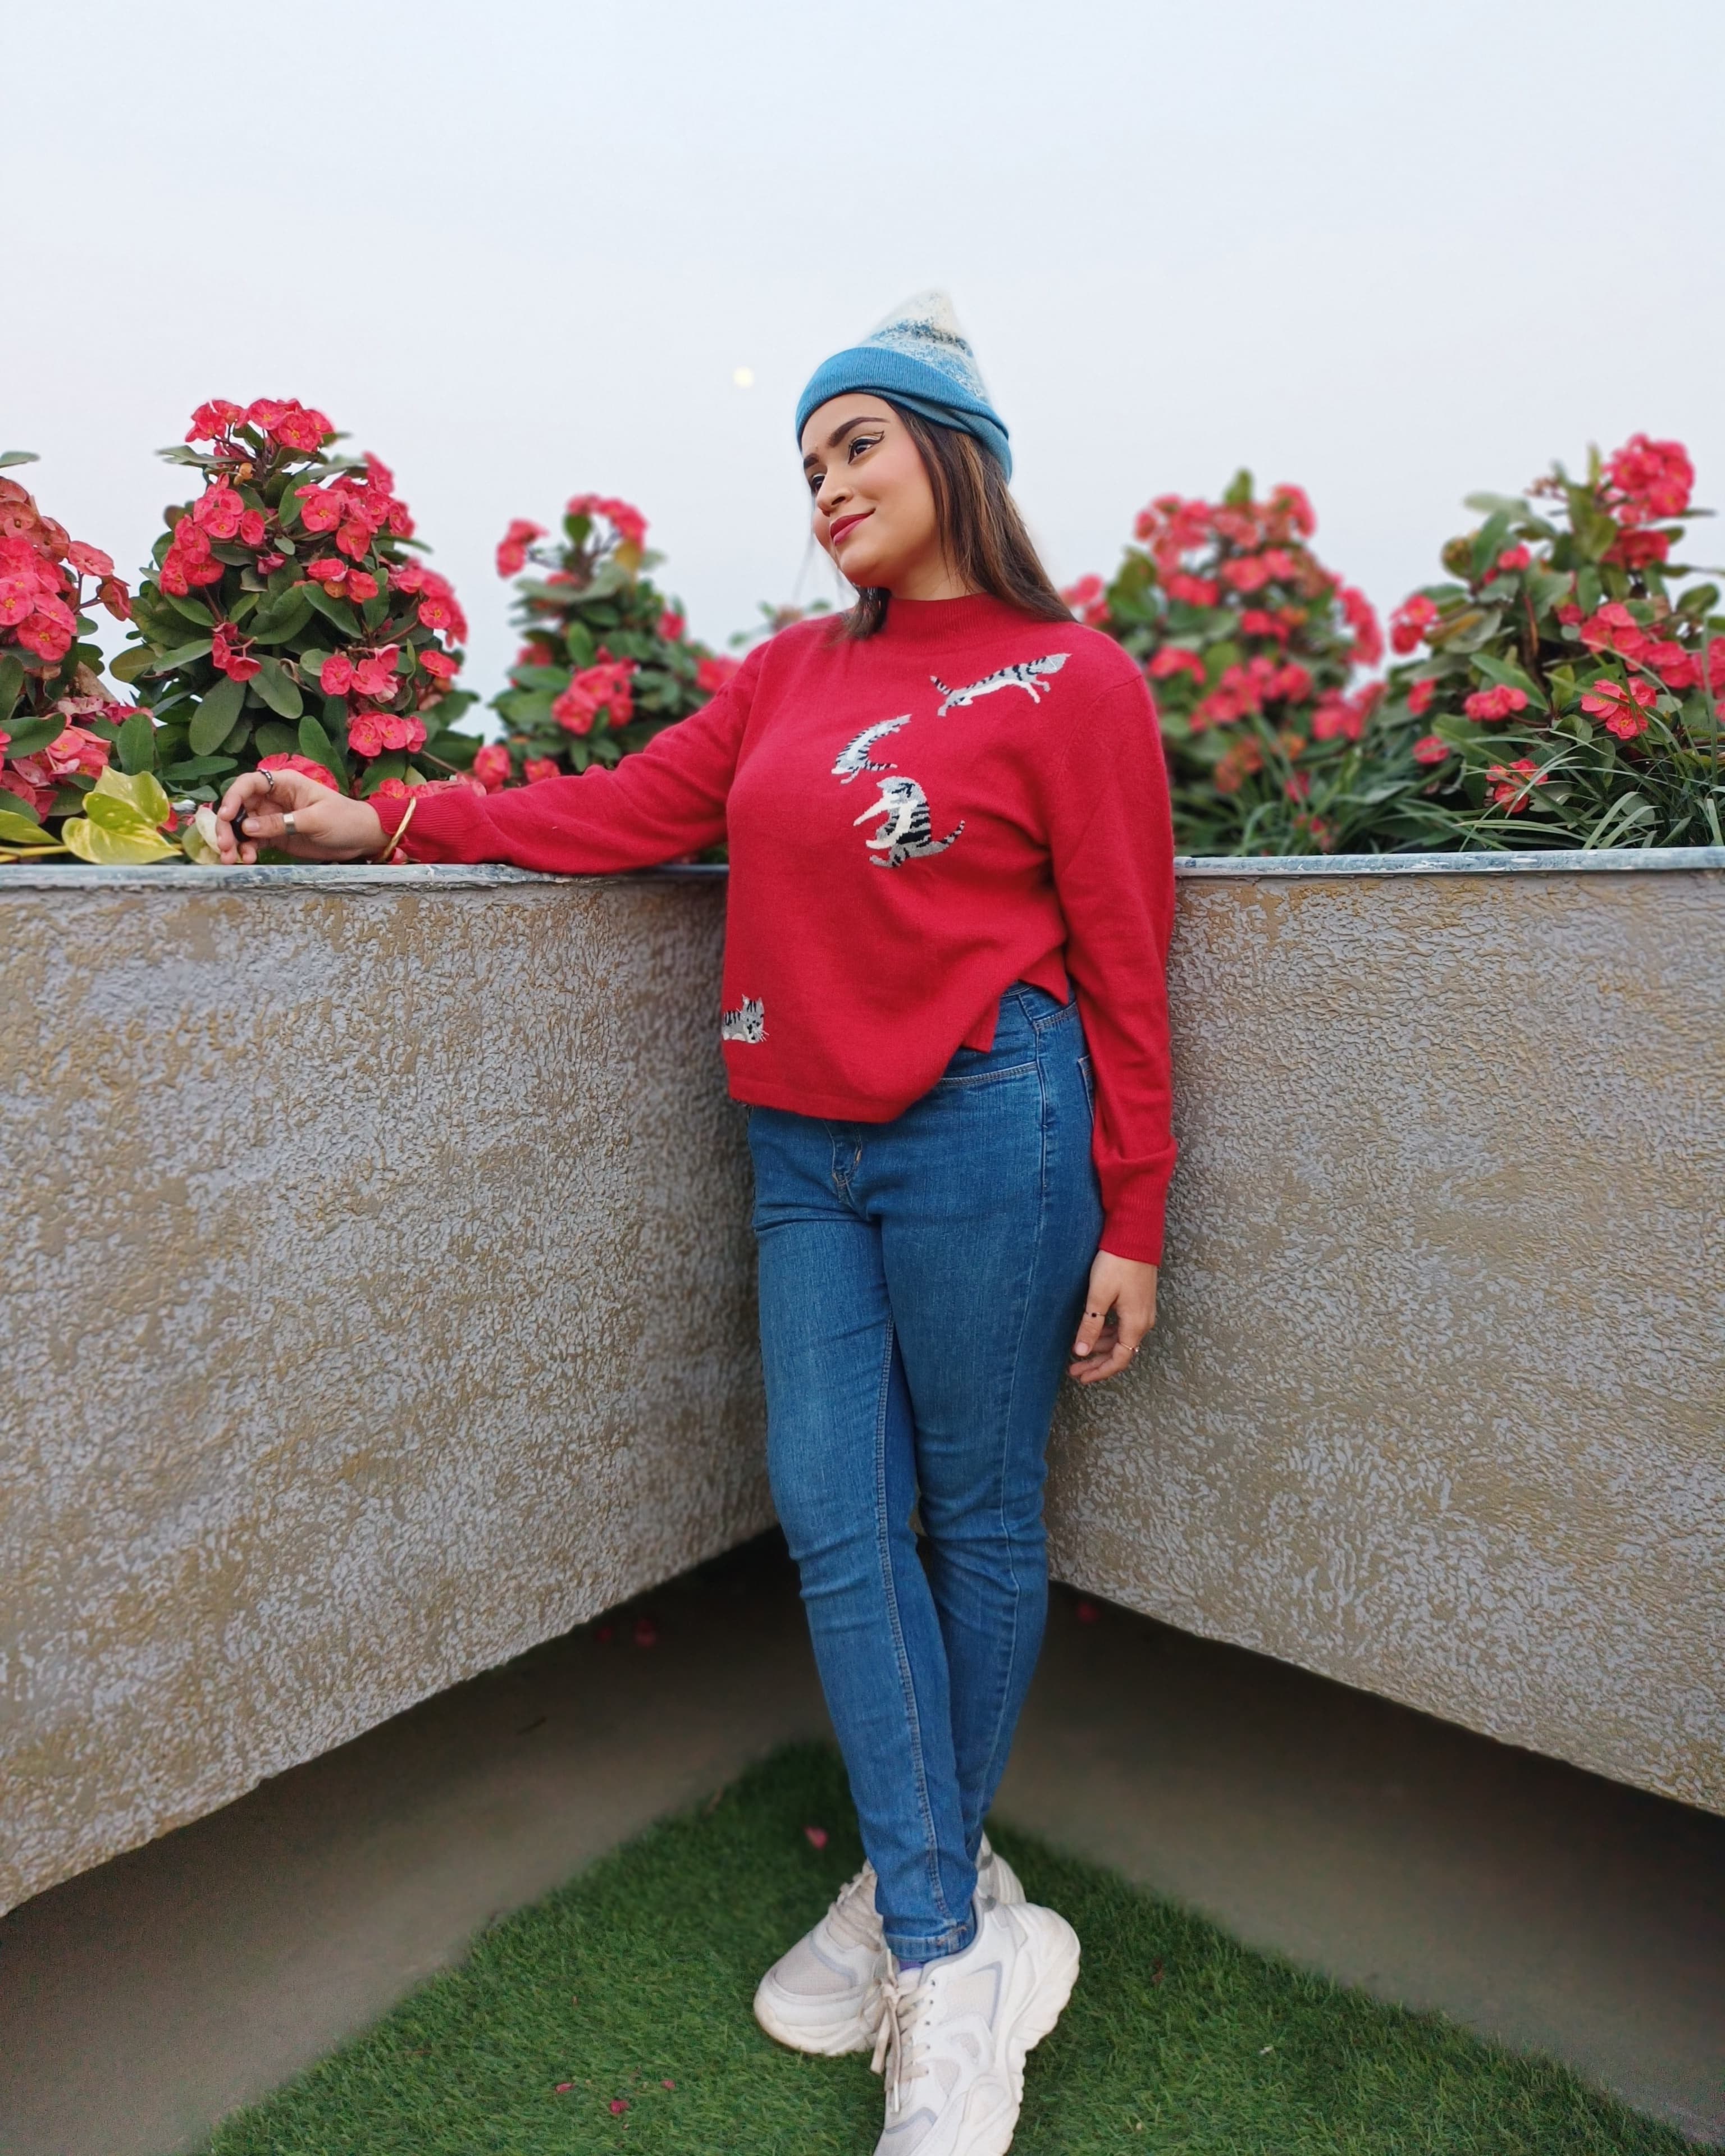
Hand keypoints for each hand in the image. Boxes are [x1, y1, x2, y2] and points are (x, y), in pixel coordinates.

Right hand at [215, 768, 384, 863]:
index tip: (225, 816)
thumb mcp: (314, 819)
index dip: (233, 797)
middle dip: (228, 825)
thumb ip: (280, 823)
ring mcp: (273, 818)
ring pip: (243, 826)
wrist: (363, 838)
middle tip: (225, 846)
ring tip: (233, 859)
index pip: (249, 783)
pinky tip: (248, 860)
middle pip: (240, 807)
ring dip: (234, 841)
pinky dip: (247, 849)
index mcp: (284, 783)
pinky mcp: (276, 836)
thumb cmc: (345, 819)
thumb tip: (247, 827)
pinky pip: (254, 841)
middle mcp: (273, 798)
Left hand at [1068, 1250, 1157, 1383]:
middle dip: (1097, 1363)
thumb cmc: (1116, 1264)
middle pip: (1120, 1352)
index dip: (1100, 1371)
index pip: (1119, 1359)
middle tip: (1075, 1370)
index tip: (1081, 1377)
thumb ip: (1090, 1326)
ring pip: (1121, 1339)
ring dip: (1101, 1348)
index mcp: (1135, 1324)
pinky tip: (1093, 1332)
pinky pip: (1124, 1326)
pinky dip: (1108, 1334)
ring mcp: (1143, 1311)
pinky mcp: (1139, 1301)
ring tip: (1080, 1352)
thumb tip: (1081, 1352)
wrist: (1135, 1237)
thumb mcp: (1098, 1297)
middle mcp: (1143, 1321)